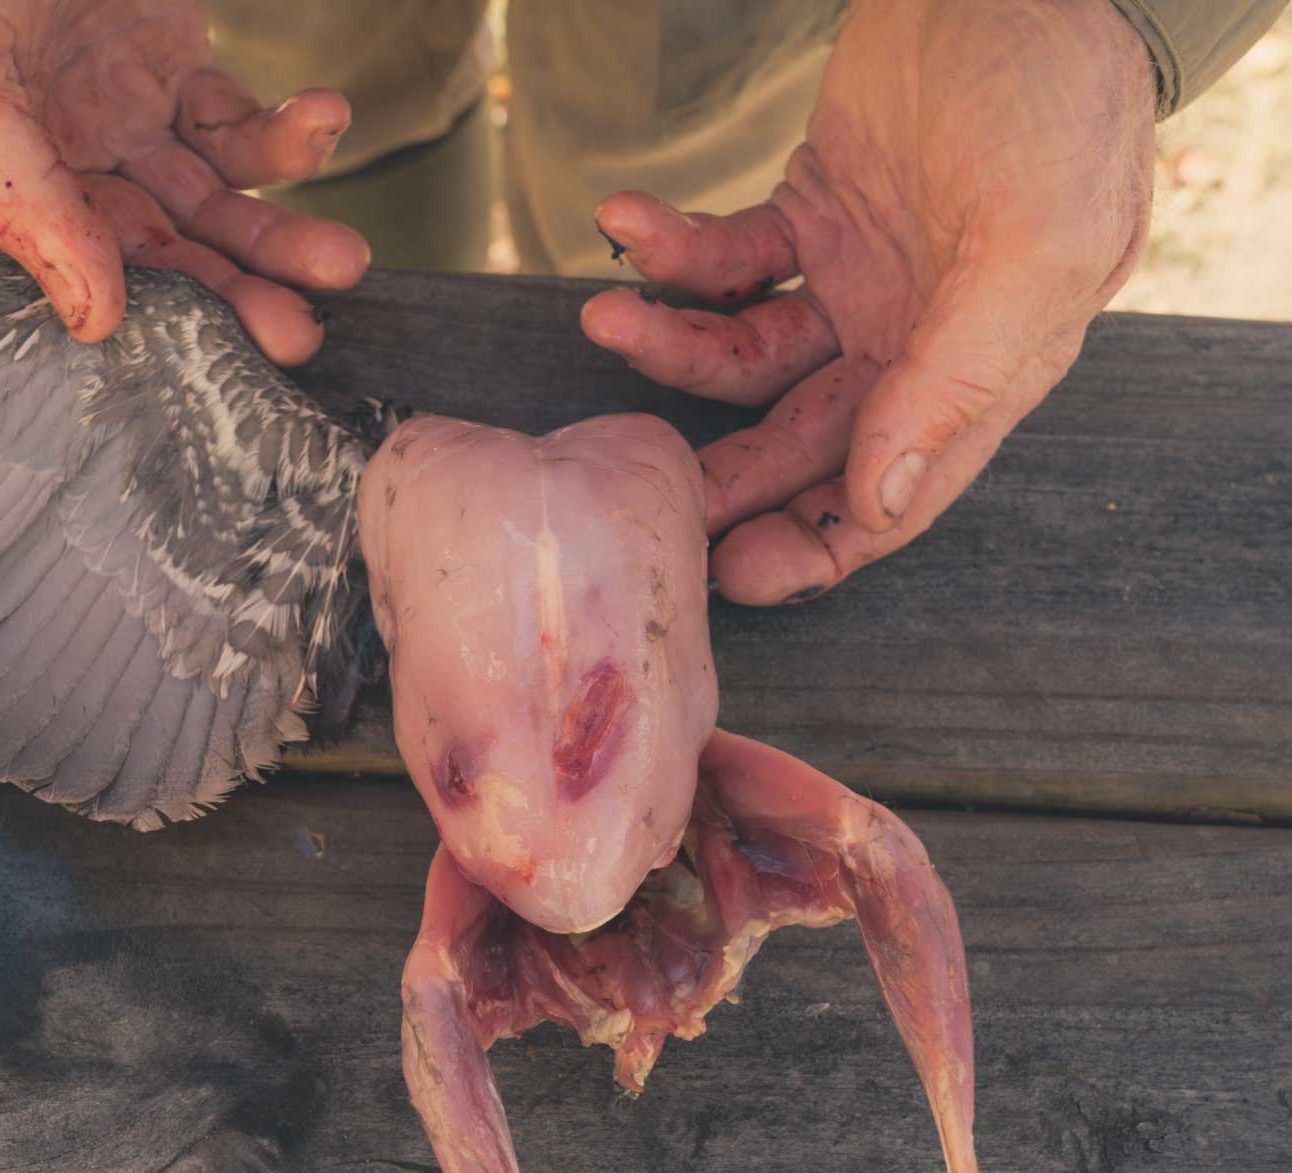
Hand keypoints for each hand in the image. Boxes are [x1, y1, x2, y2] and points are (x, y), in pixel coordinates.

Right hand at [0, 0, 370, 364]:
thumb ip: (16, 200)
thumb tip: (93, 320)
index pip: (85, 286)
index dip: (162, 320)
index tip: (230, 348)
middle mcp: (66, 180)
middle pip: (167, 260)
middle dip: (238, 296)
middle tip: (300, 332)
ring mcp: (123, 129)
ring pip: (215, 206)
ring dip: (279, 237)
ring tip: (342, 259)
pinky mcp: (169, 75)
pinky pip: (236, 124)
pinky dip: (285, 134)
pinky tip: (322, 120)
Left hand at [580, 0, 1155, 603]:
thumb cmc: (1054, 105)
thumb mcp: (1031, 250)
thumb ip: (957, 384)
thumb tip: (883, 505)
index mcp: (981, 372)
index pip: (890, 498)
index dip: (813, 549)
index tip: (731, 575)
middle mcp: (913, 343)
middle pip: (800, 446)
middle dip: (722, 477)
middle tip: (644, 492)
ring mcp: (857, 281)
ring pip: (745, 359)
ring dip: (670, 349)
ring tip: (608, 321)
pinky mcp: (810, 215)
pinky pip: (727, 260)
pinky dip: (672, 252)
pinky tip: (626, 223)